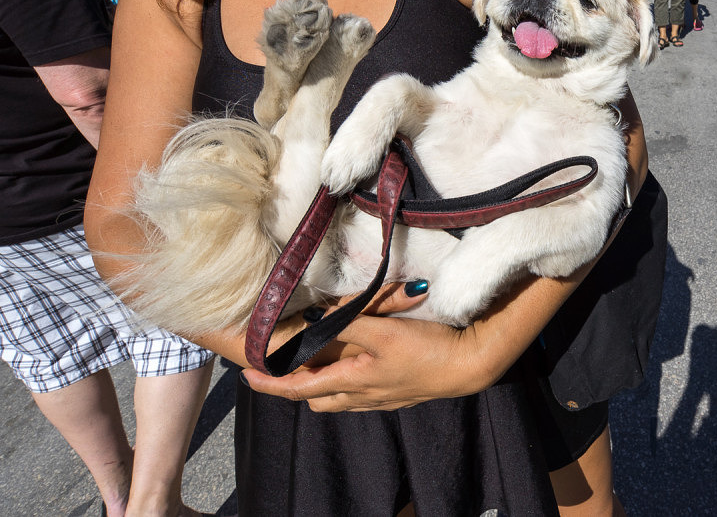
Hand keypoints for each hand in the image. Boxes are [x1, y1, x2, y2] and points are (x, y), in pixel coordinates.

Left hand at [243, 285, 491, 412]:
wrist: (468, 367)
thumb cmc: (427, 349)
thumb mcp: (383, 330)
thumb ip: (346, 322)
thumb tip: (314, 317)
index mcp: (353, 382)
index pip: (298, 389)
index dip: (269, 384)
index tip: (247, 376)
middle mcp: (363, 396)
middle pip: (317, 400)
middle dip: (296, 388)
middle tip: (284, 367)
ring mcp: (383, 399)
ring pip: (339, 400)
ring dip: (322, 386)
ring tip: (316, 365)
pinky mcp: (399, 395)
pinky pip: (361, 396)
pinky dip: (347, 384)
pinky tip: (358, 366)